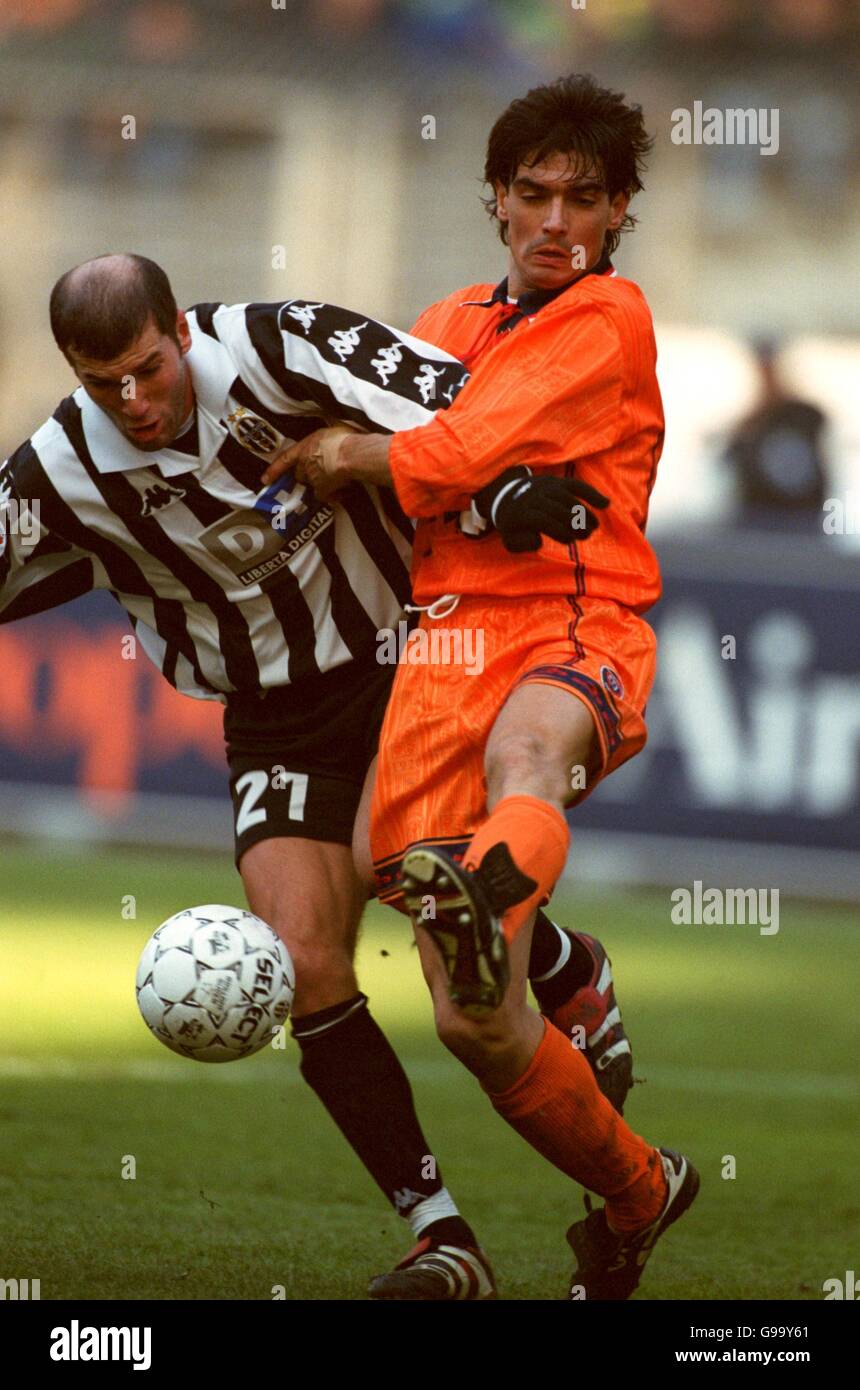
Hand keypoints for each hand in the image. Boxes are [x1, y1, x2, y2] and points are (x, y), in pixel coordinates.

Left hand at [261, 426, 356, 500]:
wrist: (352, 454)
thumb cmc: (345, 439)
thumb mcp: (331, 430)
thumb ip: (325, 439)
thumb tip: (332, 438)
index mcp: (305, 446)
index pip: (285, 459)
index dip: (274, 470)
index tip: (264, 479)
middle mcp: (305, 462)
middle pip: (300, 474)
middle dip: (307, 475)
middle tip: (321, 474)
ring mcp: (312, 477)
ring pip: (313, 484)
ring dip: (322, 484)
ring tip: (337, 481)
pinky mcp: (322, 489)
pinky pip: (324, 496)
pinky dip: (331, 496)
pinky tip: (341, 493)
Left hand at [473, 465, 608, 552]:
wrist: (506, 495)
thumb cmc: (513, 525)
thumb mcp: (508, 539)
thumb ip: (520, 545)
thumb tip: (539, 540)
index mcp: (520, 512)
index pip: (543, 520)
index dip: (559, 531)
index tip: (569, 541)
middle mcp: (533, 496)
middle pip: (558, 509)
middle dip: (574, 523)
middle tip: (586, 536)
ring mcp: (545, 486)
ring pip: (569, 498)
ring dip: (584, 513)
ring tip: (594, 527)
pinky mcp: (556, 481)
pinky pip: (576, 485)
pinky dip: (592, 494)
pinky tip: (606, 504)